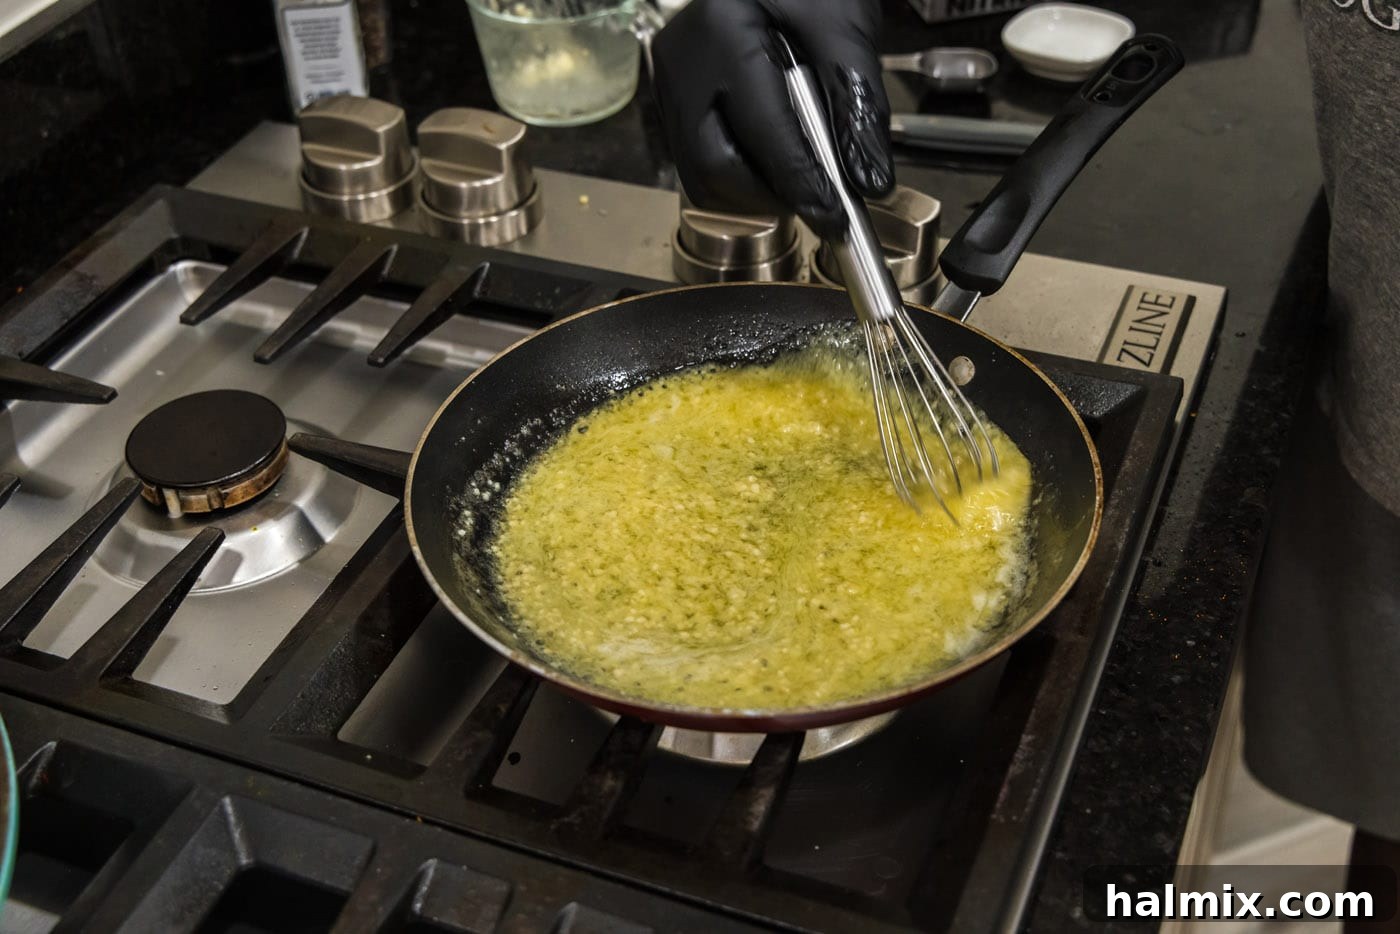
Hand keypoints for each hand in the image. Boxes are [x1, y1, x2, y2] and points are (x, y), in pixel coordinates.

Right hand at [650, 0, 893, 237]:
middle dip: (768, 196)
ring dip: (752, 190)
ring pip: (699, 172)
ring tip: (798, 180)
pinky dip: (739, 170)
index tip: (834, 217)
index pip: (762, 132)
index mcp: (723, 31)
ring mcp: (670, 78)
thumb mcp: (845, 26)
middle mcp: (682, 59)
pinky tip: (773, 158)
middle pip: (713, 166)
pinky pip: (696, 155)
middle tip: (817, 201)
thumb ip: (858, 104)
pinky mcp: (672, 93)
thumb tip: (867, 180)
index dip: (801, 184)